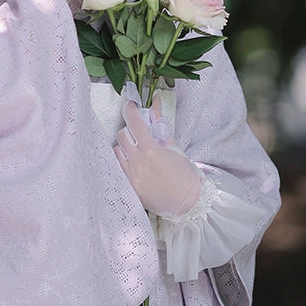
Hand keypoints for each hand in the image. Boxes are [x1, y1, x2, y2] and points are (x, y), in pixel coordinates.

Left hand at [115, 93, 201, 219]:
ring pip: (116, 151)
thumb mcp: (174, 146)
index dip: (130, 110)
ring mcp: (132, 176)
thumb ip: (160, 124)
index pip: (134, 122)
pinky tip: (134, 164)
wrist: (189, 203)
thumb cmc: (185, 174)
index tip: (130, 105)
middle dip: (129, 131)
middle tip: (139, 133)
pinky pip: (118, 167)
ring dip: (124, 147)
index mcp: (151, 150)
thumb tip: (155, 102)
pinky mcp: (129, 188)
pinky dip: (123, 161)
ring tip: (137, 151)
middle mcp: (138, 163)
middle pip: (121, 135)